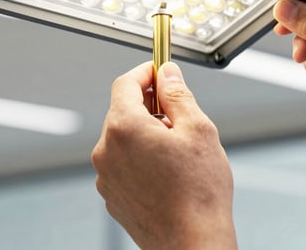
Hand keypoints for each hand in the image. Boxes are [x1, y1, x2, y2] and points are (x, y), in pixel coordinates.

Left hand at [91, 62, 236, 249]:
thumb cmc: (198, 193)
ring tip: (178, 152)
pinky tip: (168, 173)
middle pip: (123, 110)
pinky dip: (141, 158)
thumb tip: (168, 73)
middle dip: (150, 107)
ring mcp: (106, 176)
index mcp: (124, 128)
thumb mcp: (198, 129)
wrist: (192, 243)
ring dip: (146, 134)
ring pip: (124, 138)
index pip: (125, 83)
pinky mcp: (112, 195)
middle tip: (180, 117)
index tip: (161, 72)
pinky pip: (123, 163)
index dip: (146, 73)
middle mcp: (106, 150)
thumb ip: (178, 94)